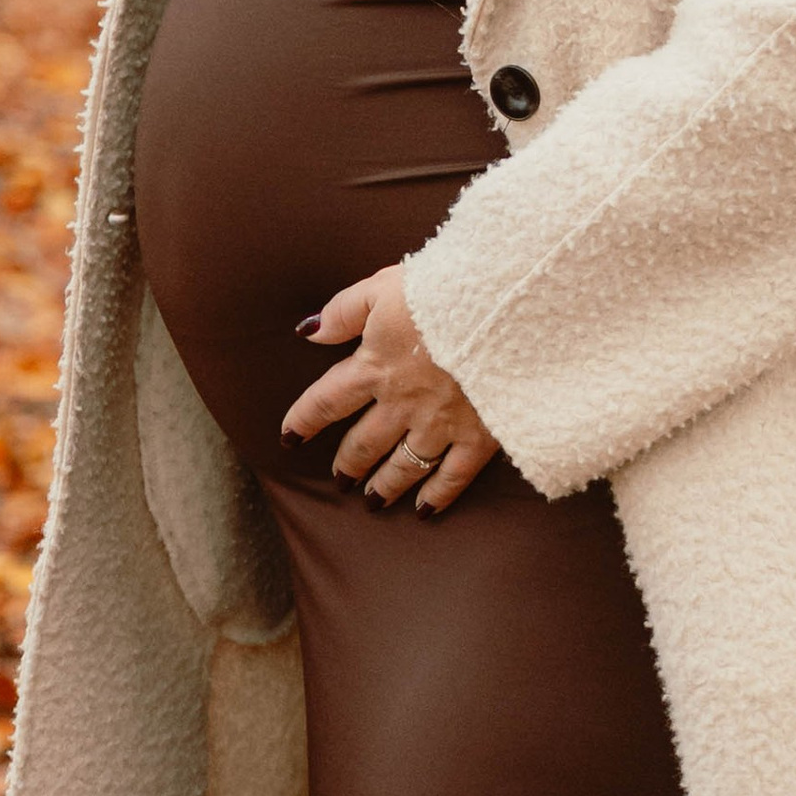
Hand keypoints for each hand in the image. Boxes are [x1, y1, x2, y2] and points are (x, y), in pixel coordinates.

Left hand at [281, 263, 499, 513]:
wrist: (506, 307)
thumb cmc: (446, 288)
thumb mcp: (385, 285)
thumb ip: (344, 310)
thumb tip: (309, 332)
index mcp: (375, 366)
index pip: (327, 402)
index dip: (304, 421)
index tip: (290, 438)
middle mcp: (402, 404)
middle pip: (364, 443)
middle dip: (349, 463)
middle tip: (340, 479)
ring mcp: (440, 424)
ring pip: (404, 465)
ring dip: (384, 485)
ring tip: (372, 499)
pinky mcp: (479, 436)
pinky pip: (454, 476)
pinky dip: (438, 496)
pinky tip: (425, 510)